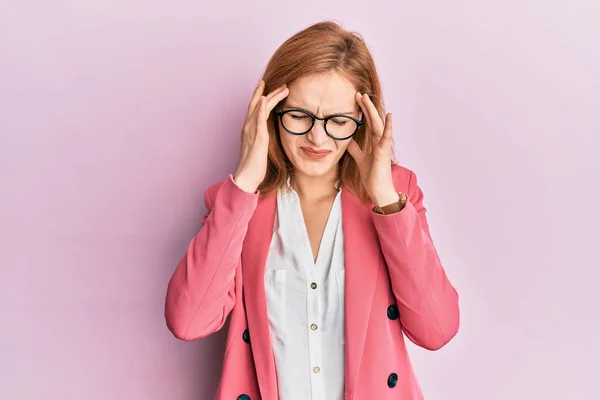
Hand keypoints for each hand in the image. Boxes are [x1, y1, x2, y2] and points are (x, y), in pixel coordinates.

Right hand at [233, 80, 288, 192]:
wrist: (247, 177)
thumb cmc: (255, 166)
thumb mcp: (262, 149)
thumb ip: (265, 138)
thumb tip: (272, 135)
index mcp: (250, 129)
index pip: (257, 108)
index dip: (264, 96)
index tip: (273, 86)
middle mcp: (248, 127)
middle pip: (257, 103)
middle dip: (268, 90)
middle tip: (282, 82)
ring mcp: (251, 131)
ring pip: (260, 107)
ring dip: (271, 95)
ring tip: (284, 88)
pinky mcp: (257, 138)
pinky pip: (258, 119)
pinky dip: (260, 108)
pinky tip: (265, 99)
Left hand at [347, 92, 398, 206]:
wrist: (378, 191)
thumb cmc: (372, 176)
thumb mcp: (360, 159)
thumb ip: (355, 149)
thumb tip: (347, 140)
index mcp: (374, 143)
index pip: (368, 123)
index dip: (362, 111)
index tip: (356, 99)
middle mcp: (379, 142)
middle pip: (372, 120)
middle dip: (366, 107)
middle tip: (359, 93)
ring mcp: (382, 146)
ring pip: (377, 124)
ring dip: (372, 111)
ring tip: (367, 99)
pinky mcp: (383, 152)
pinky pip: (386, 137)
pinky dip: (388, 126)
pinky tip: (389, 115)